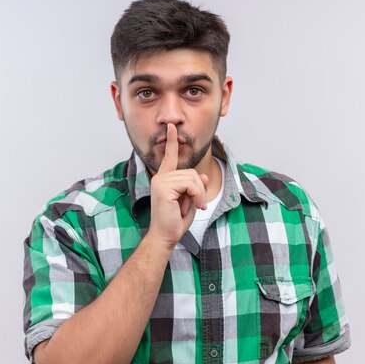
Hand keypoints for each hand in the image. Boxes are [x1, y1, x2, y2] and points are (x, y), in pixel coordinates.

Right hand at [147, 124, 208, 248]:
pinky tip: (193, 206)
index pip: (169, 156)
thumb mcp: (191, 201)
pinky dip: (197, 195)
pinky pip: (190, 184)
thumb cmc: (174, 221)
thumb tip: (204, 175)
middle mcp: (160, 177)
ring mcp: (161, 181)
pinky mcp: (164, 187)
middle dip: (199, 189)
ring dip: (199, 194)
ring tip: (194, 206)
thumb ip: (196, 187)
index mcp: (164, 178)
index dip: (172, 141)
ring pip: (193, 177)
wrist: (165, 236)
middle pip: (192, 172)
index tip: (171, 127)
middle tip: (196, 205)